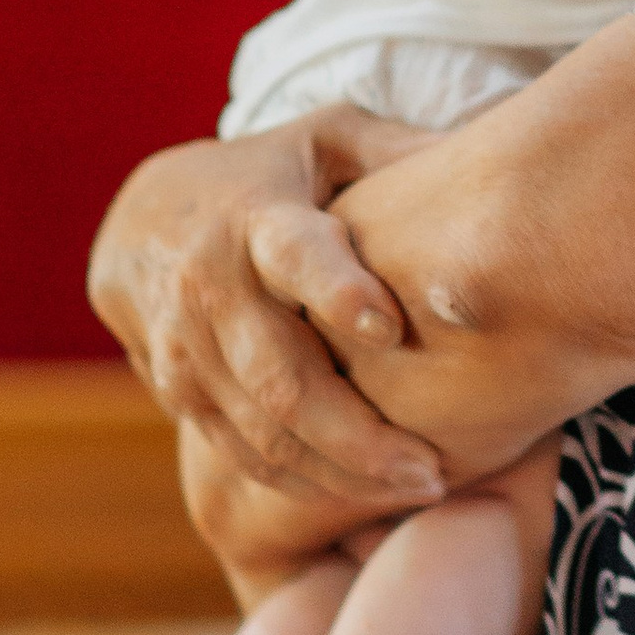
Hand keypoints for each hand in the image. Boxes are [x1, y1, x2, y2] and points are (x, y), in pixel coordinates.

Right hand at [89, 107, 453, 515]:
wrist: (142, 217)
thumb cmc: (270, 174)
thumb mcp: (327, 140)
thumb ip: (396, 150)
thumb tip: (491, 147)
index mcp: (257, 217)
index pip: (295, 255)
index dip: (336, 289)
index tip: (387, 327)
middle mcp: (210, 285)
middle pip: (282, 378)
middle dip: (359, 435)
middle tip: (433, 470)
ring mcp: (185, 347)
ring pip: (262, 430)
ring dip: (340, 473)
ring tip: (417, 490)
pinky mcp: (174, 391)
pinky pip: (240, 450)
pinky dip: (302, 481)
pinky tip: (363, 494)